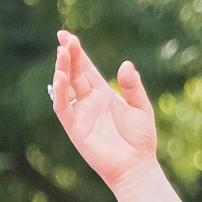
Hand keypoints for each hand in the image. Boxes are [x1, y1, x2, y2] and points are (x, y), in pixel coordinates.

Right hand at [51, 31, 160, 190]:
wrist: (137, 166)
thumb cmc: (140, 139)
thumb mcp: (141, 107)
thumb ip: (133, 86)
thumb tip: (126, 64)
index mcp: (103, 94)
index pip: (86, 69)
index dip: (77, 52)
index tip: (68, 36)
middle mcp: (89, 101)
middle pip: (75, 73)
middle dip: (68, 55)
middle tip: (63, 38)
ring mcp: (80, 114)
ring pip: (66, 87)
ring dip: (62, 69)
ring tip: (62, 52)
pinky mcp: (75, 128)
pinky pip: (63, 107)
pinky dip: (60, 93)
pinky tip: (60, 77)